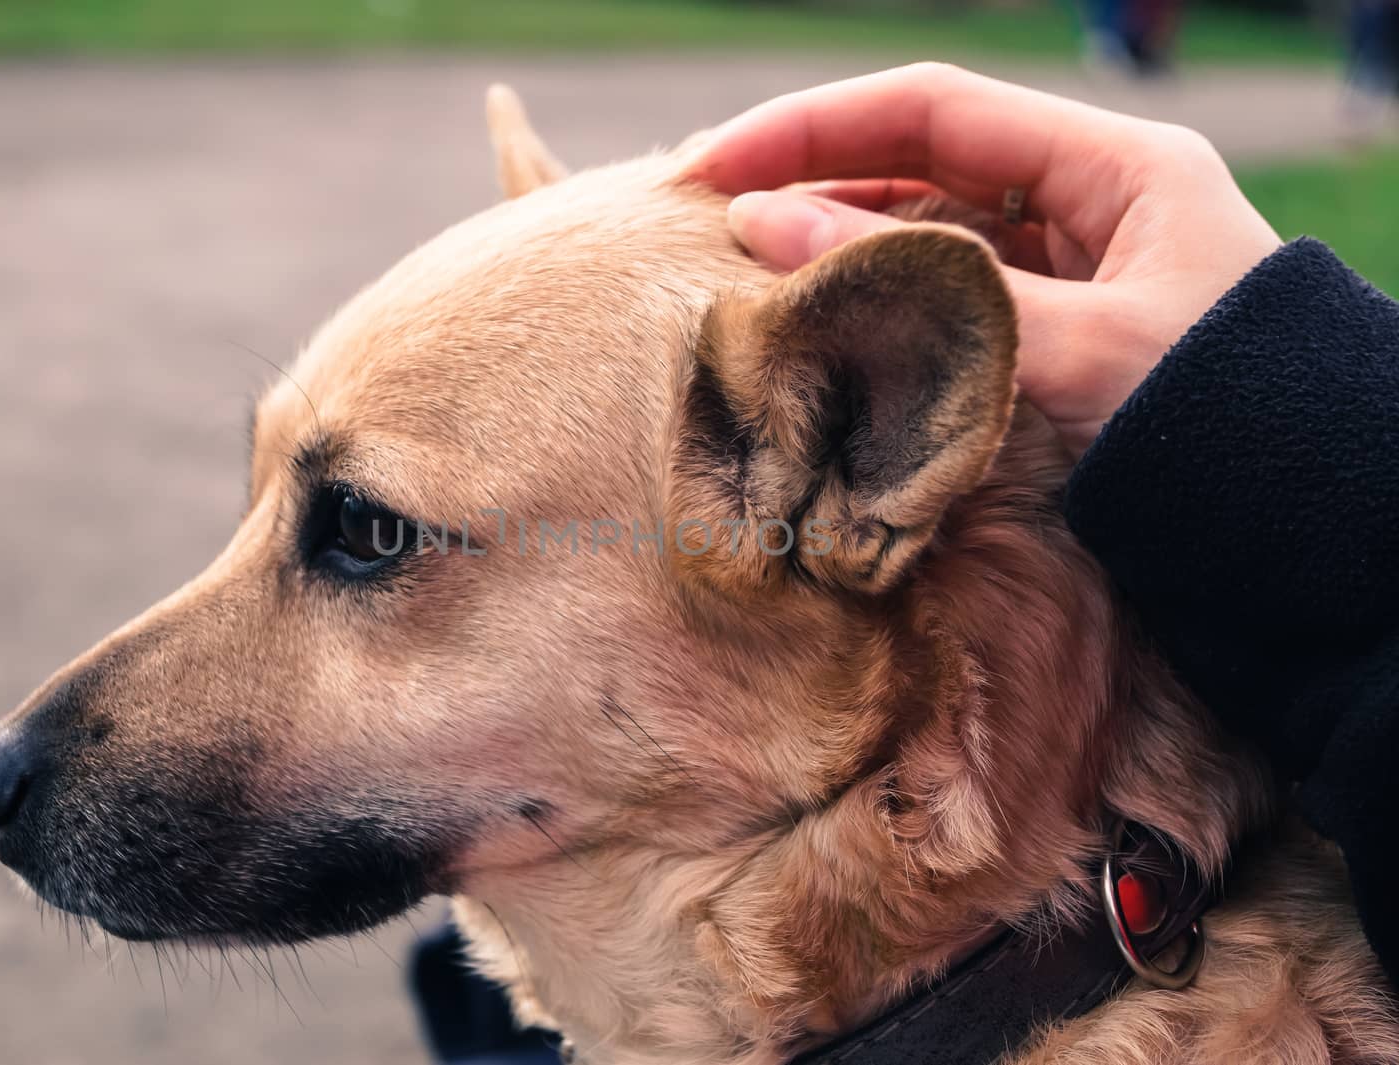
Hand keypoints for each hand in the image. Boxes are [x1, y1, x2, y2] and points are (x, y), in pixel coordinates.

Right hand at [686, 63, 1281, 457]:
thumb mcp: (1071, 340)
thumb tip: (768, 229)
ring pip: (930, 238)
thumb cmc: (1221, 422)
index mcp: (1115, 166)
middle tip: (708, 223)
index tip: (717, 166)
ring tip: (748, 278)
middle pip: (922, 165)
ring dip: (842, 252)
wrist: (1316, 532)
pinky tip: (828, 330)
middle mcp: (1088, 203)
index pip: (932, 109)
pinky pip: (951, 303)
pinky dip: (886, 312)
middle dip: (814, 185)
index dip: (814, 126)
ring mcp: (1072, 271)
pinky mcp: (1059, 336)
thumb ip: (922, 284)